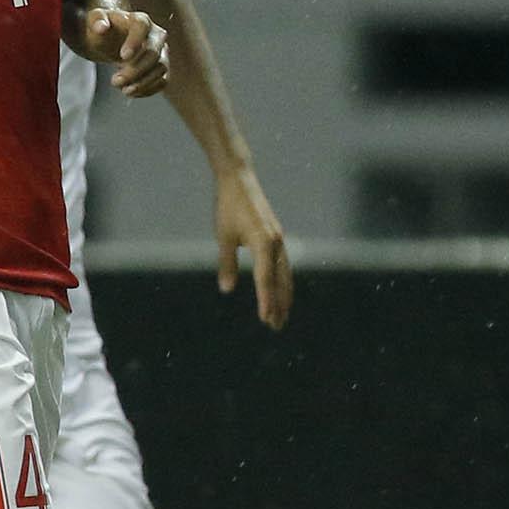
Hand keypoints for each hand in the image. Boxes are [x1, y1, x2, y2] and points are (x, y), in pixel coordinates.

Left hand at [87, 8, 168, 98]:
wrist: (108, 40)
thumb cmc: (101, 28)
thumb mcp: (94, 21)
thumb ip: (96, 21)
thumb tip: (101, 27)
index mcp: (140, 20)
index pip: (142, 27)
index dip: (135, 42)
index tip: (122, 57)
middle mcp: (155, 35)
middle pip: (153, 53)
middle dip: (135, 70)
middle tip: (115, 81)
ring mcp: (161, 51)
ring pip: (161, 68)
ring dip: (142, 82)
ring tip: (123, 89)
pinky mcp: (160, 67)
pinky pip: (162, 81)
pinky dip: (148, 89)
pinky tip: (131, 92)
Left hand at [214, 167, 292, 330]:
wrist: (239, 181)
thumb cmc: (228, 207)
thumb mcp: (223, 236)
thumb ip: (227, 263)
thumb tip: (227, 289)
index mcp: (264, 243)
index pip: (266, 279)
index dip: (266, 301)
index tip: (266, 319)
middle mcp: (277, 243)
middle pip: (281, 281)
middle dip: (279, 305)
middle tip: (276, 326)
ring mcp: (279, 240)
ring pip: (285, 274)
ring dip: (283, 295)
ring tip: (281, 315)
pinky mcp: (276, 237)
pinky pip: (283, 265)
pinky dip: (282, 281)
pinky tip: (279, 291)